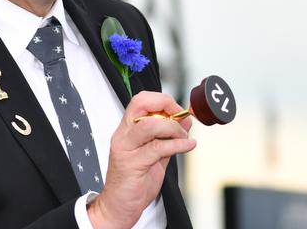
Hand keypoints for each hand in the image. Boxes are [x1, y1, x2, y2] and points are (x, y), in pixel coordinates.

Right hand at [87, 91, 195, 228]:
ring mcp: (125, 148)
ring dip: (172, 128)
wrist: (119, 206)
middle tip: (181, 117)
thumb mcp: (155, 155)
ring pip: (149, 125)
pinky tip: (188, 146)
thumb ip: (168, 138)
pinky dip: (177, 145)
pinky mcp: (132, 164)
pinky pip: (156, 148)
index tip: (178, 110)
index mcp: (127, 129)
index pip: (140, 100)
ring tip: (183, 137)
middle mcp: (123, 134)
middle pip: (141, 104)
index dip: (162, 99)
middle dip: (166, 105)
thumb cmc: (134, 181)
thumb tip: (185, 122)